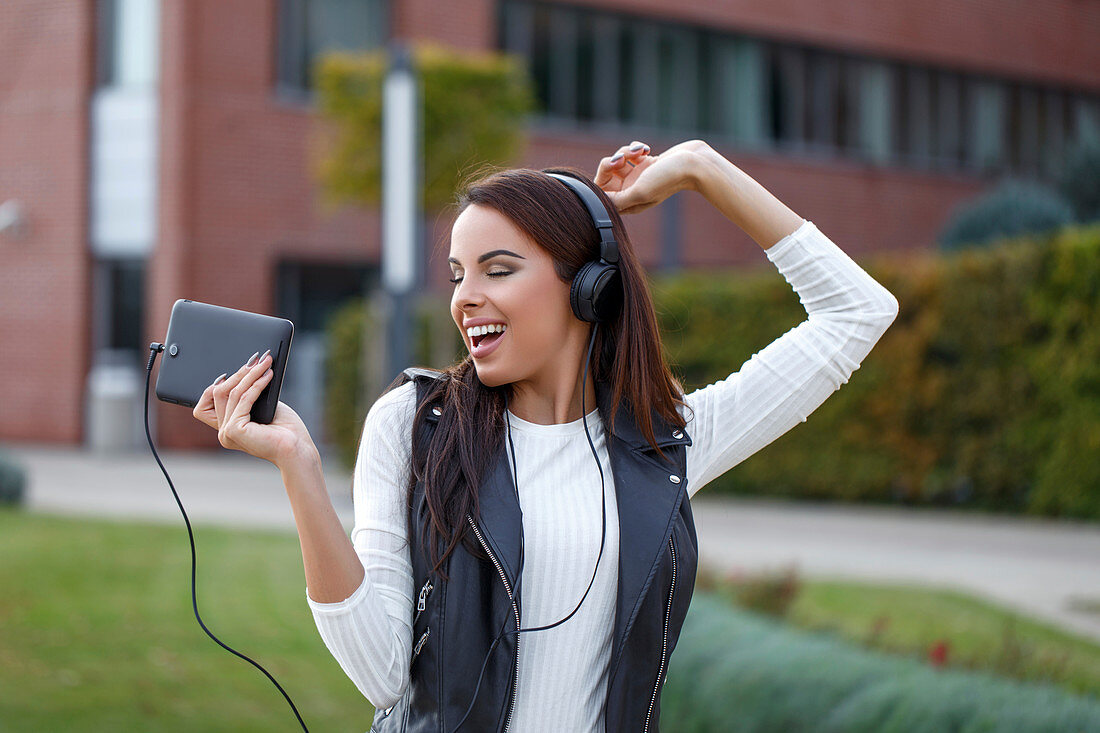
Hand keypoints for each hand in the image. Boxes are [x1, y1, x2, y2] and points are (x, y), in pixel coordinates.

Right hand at [192, 351, 316, 469]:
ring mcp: (227, 433)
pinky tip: (268, 376)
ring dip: (250, 374)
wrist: (297, 448)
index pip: (206, 403)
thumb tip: (246, 368)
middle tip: (257, 359)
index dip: (218, 384)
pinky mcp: (235, 430)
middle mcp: (223, 432)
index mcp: (227, 428)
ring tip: (265, 363)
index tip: (240, 370)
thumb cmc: (285, 430)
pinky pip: (243, 399)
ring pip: (232, 393)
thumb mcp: (263, 407)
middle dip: (239, 373)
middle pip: (218, 393)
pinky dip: (256, 384)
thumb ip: (249, 394)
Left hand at [593, 139, 710, 214]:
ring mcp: (638, 176)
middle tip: (622, 158)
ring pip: (617, 160)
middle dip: (611, 162)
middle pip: (606, 176)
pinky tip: (646, 149)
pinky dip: (634, 148)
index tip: (614, 170)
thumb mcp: (639, 192)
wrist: (694, 163)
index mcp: (628, 202)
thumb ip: (617, 200)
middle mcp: (631, 190)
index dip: (601, 180)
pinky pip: (629, 153)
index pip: (602, 194)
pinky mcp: (645, 163)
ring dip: (624, 152)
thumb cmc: (668, 179)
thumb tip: (598, 204)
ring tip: (639, 151)